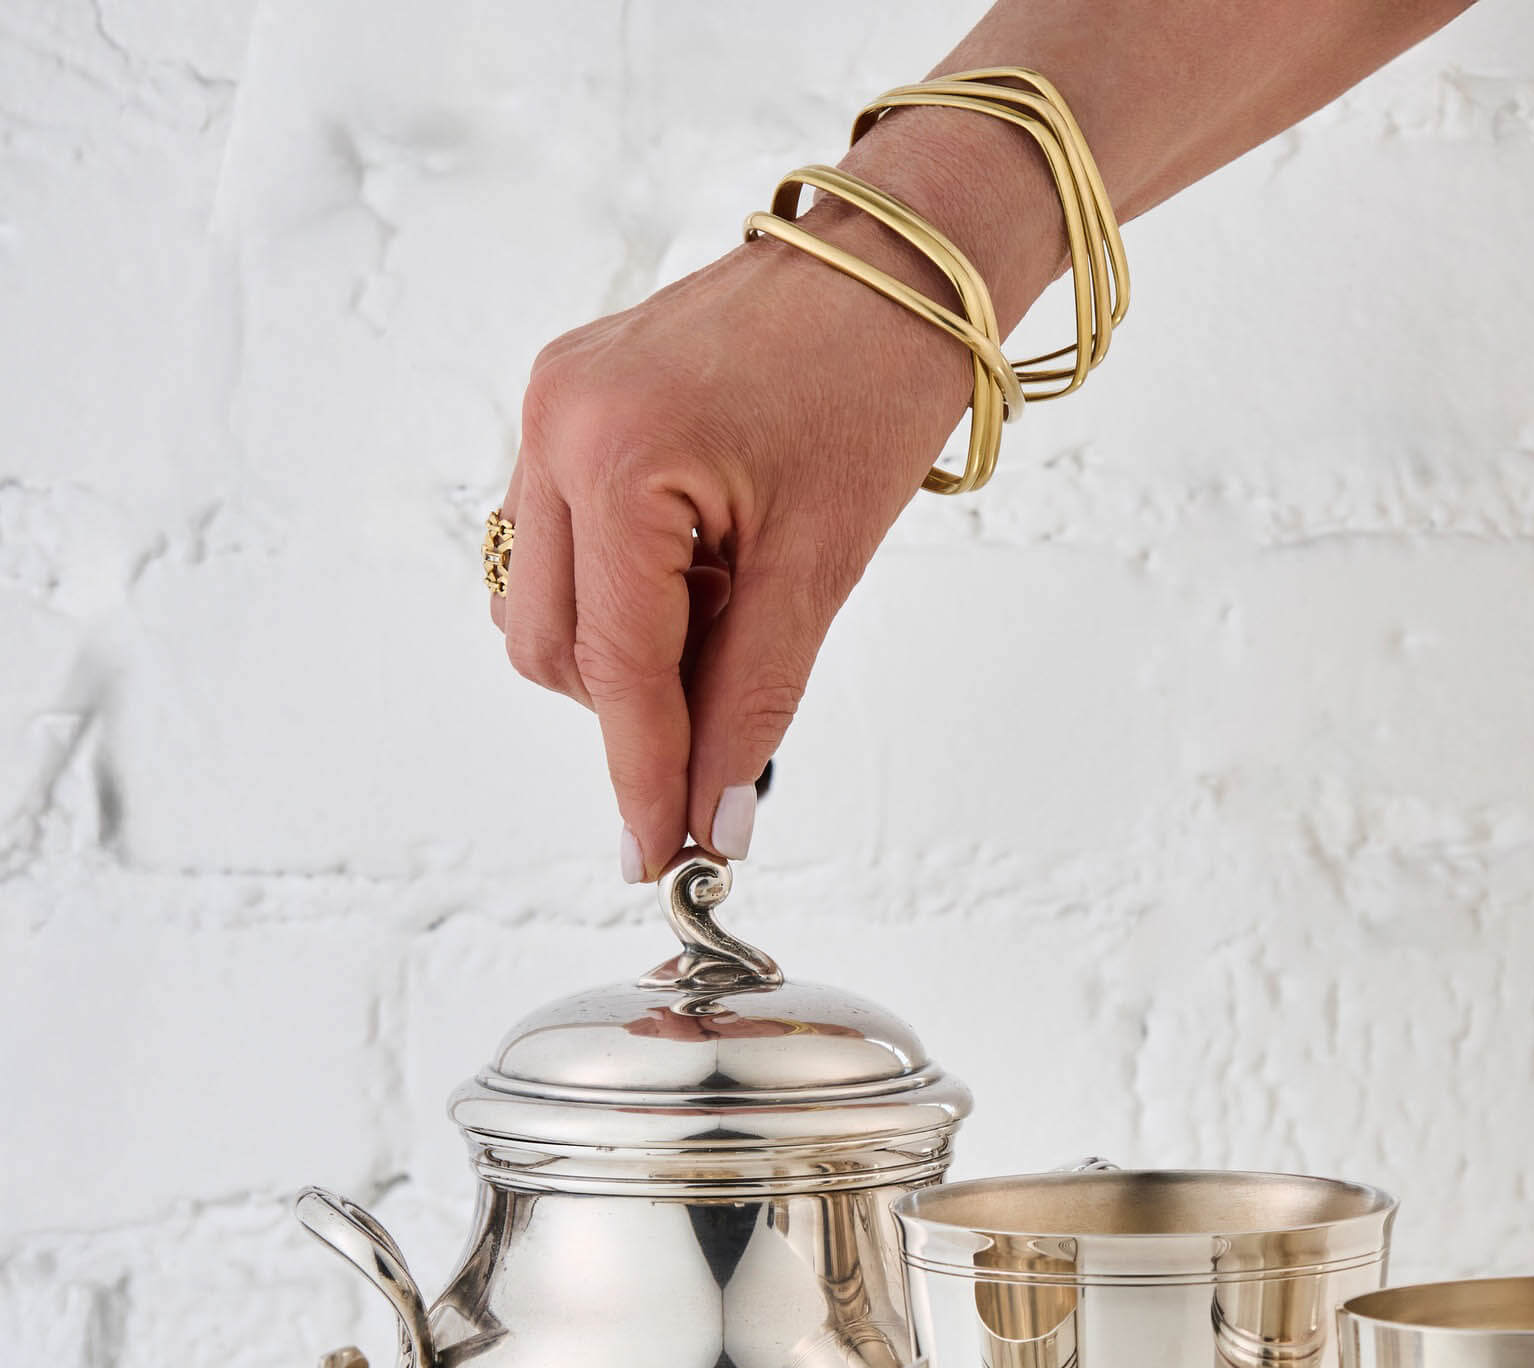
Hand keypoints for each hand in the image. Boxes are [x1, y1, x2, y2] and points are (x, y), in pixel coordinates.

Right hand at [490, 123, 1052, 878]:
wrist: (902, 259)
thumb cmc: (879, 380)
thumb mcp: (820, 566)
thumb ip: (755, 701)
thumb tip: (715, 816)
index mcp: (615, 455)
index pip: (617, 670)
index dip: (642, 776)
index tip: (657, 860)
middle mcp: (556, 424)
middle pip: (553, 651)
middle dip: (635, 707)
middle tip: (731, 713)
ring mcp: (551, 406)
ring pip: (548, 607)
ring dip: (630, 651)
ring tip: (735, 609)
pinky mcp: (568, 403)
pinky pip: (565, 545)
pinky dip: (628, 594)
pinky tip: (706, 570)